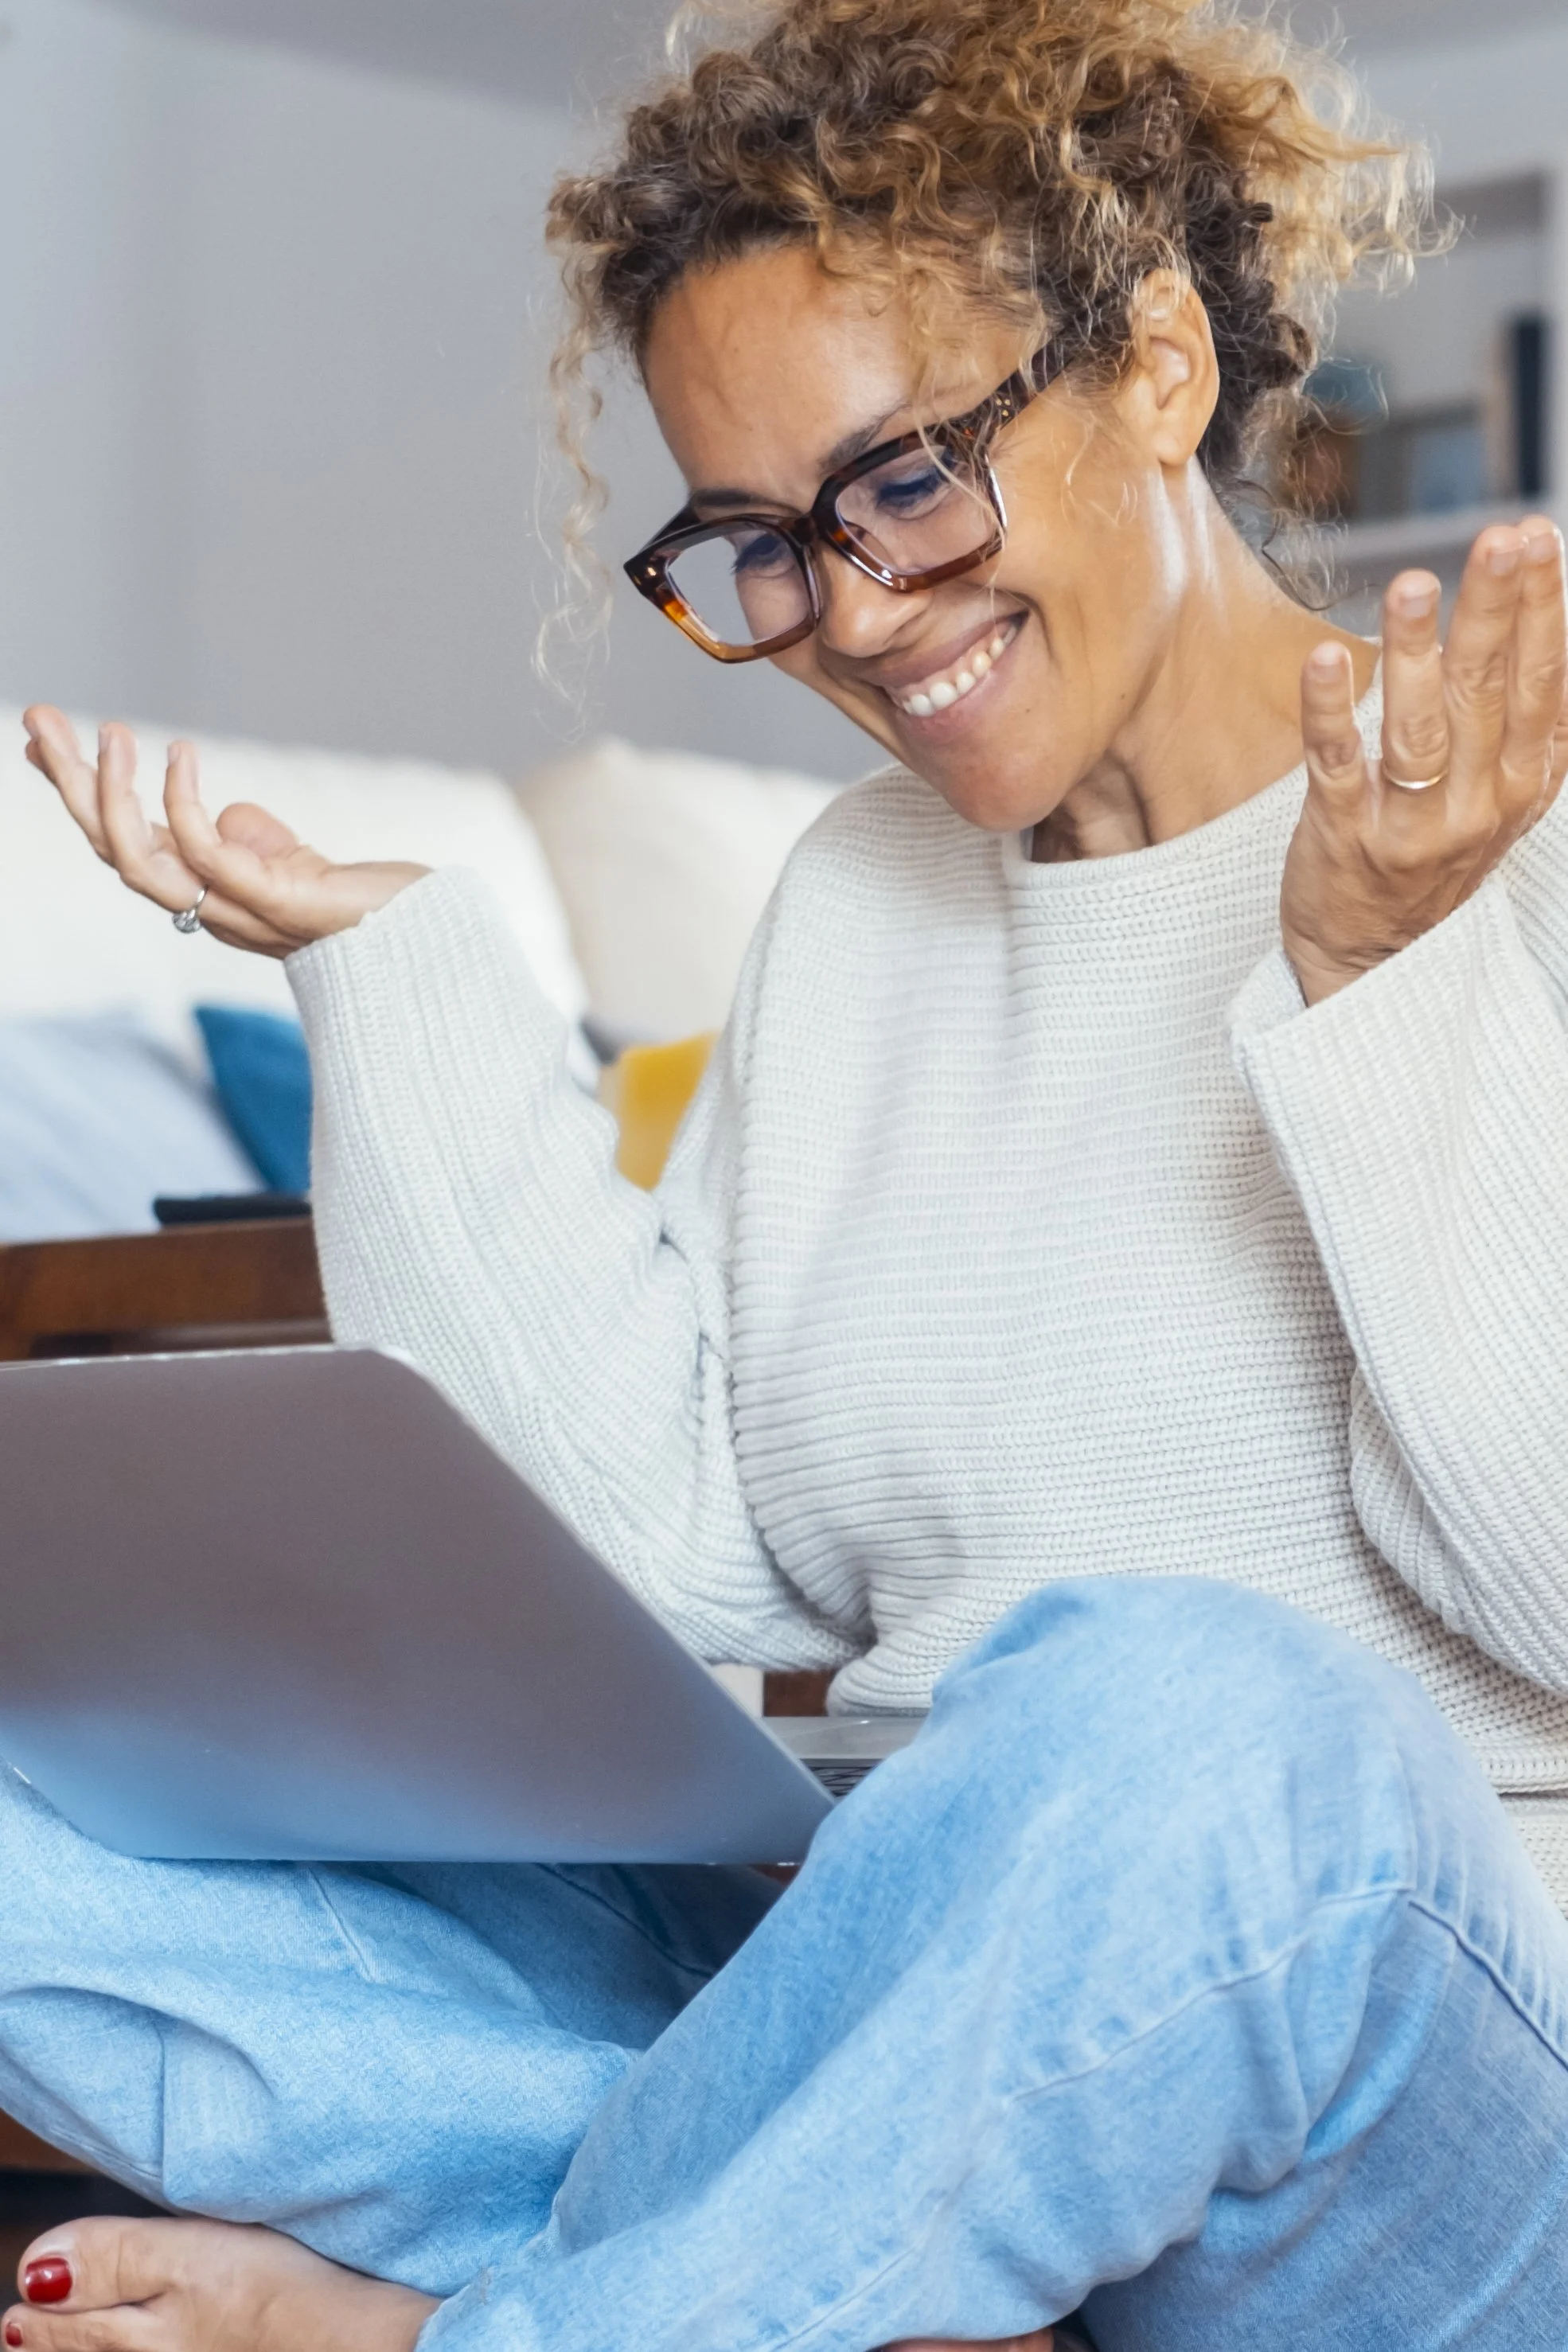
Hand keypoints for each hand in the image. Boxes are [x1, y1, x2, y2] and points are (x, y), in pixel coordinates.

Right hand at [22, 707, 428, 958]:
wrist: (427, 942)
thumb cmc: (366, 903)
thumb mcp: (294, 862)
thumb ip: (252, 840)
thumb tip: (228, 814)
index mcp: (209, 895)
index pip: (125, 844)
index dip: (83, 795)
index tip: (47, 740)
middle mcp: (211, 910)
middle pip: (115, 851)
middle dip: (70, 786)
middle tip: (38, 719)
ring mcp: (239, 911)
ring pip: (141, 862)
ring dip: (111, 796)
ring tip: (110, 732)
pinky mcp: (276, 903)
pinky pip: (206, 855)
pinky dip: (182, 804)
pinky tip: (180, 751)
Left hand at [1280, 515, 1567, 1005]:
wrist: (1374, 960)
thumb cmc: (1437, 851)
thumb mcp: (1505, 792)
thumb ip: (1526, 714)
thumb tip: (1542, 611)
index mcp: (1524, 782)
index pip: (1544, 684)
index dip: (1544, 609)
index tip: (1540, 538)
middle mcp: (1477, 804)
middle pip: (1489, 693)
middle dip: (1496, 610)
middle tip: (1502, 538)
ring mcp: (1409, 824)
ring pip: (1418, 729)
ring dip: (1417, 652)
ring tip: (1415, 582)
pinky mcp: (1342, 837)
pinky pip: (1336, 766)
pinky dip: (1330, 711)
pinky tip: (1328, 658)